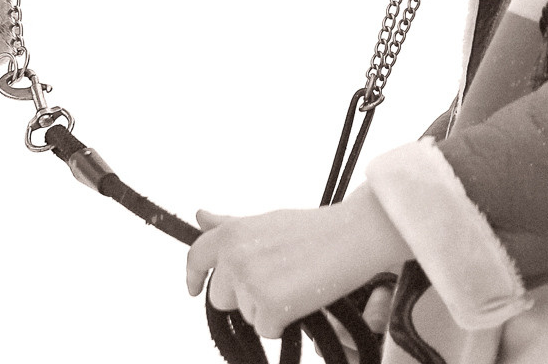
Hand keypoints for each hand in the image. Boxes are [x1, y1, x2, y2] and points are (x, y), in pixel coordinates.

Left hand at [185, 186, 412, 339]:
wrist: (354, 235)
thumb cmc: (316, 229)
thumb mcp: (267, 222)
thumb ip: (230, 226)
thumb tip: (200, 217)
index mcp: (232, 232)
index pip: (195, 258)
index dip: (192, 277)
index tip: (194, 289)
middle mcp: (234, 256)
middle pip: (219, 297)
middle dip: (244, 295)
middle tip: (279, 278)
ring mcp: (250, 282)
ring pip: (244, 314)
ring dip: (266, 308)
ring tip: (295, 282)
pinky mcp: (269, 306)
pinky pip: (265, 329)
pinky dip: (284, 322)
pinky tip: (302, 297)